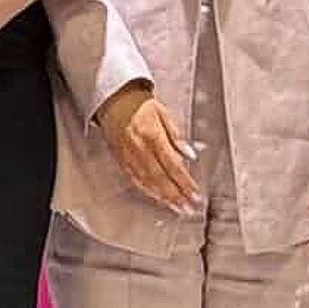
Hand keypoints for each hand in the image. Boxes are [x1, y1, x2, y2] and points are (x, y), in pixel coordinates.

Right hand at [94, 81, 201, 215]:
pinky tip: (157, 197)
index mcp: (153, 136)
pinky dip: (148, 191)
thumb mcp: (164, 113)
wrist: (113, 99)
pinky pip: (135, 180)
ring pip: (148, 182)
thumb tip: (190, 154)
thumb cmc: (139, 104)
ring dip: (164, 198)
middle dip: (177, 196)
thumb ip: (177, 136)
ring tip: (177, 208)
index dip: (185, 183)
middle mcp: (140, 149)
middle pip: (161, 179)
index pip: (173, 166)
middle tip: (189, 208)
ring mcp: (129, 156)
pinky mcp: (121, 160)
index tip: (195, 195)